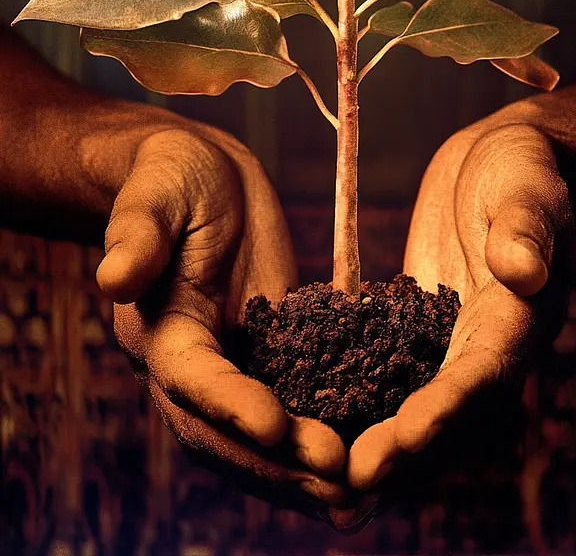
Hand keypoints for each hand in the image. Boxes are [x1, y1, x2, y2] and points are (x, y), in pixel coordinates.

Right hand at [92, 117, 348, 512]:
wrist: (201, 180)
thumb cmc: (171, 177)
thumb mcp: (156, 192)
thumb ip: (137, 232)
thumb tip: (113, 275)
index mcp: (160, 330)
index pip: (193, 379)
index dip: (231, 404)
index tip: (275, 426)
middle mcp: (192, 366)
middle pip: (226, 433)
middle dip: (279, 462)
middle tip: (338, 480)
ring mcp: (233, 368)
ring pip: (260, 440)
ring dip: (304, 473)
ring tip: (360, 495)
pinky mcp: (271, 357)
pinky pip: (293, 409)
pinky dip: (320, 443)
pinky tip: (366, 462)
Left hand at [348, 102, 572, 491]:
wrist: (507, 161)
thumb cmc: (523, 166)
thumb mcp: (526, 183)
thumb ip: (526, 227)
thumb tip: (523, 271)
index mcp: (522, 316)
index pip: (484, 375)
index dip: (442, 412)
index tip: (397, 440)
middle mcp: (491, 343)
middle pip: (455, 417)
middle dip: (406, 454)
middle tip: (351, 482)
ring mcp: (457, 340)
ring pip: (426, 412)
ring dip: (386, 450)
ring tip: (332, 483)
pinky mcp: (424, 327)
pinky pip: (398, 377)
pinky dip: (368, 408)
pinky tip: (322, 427)